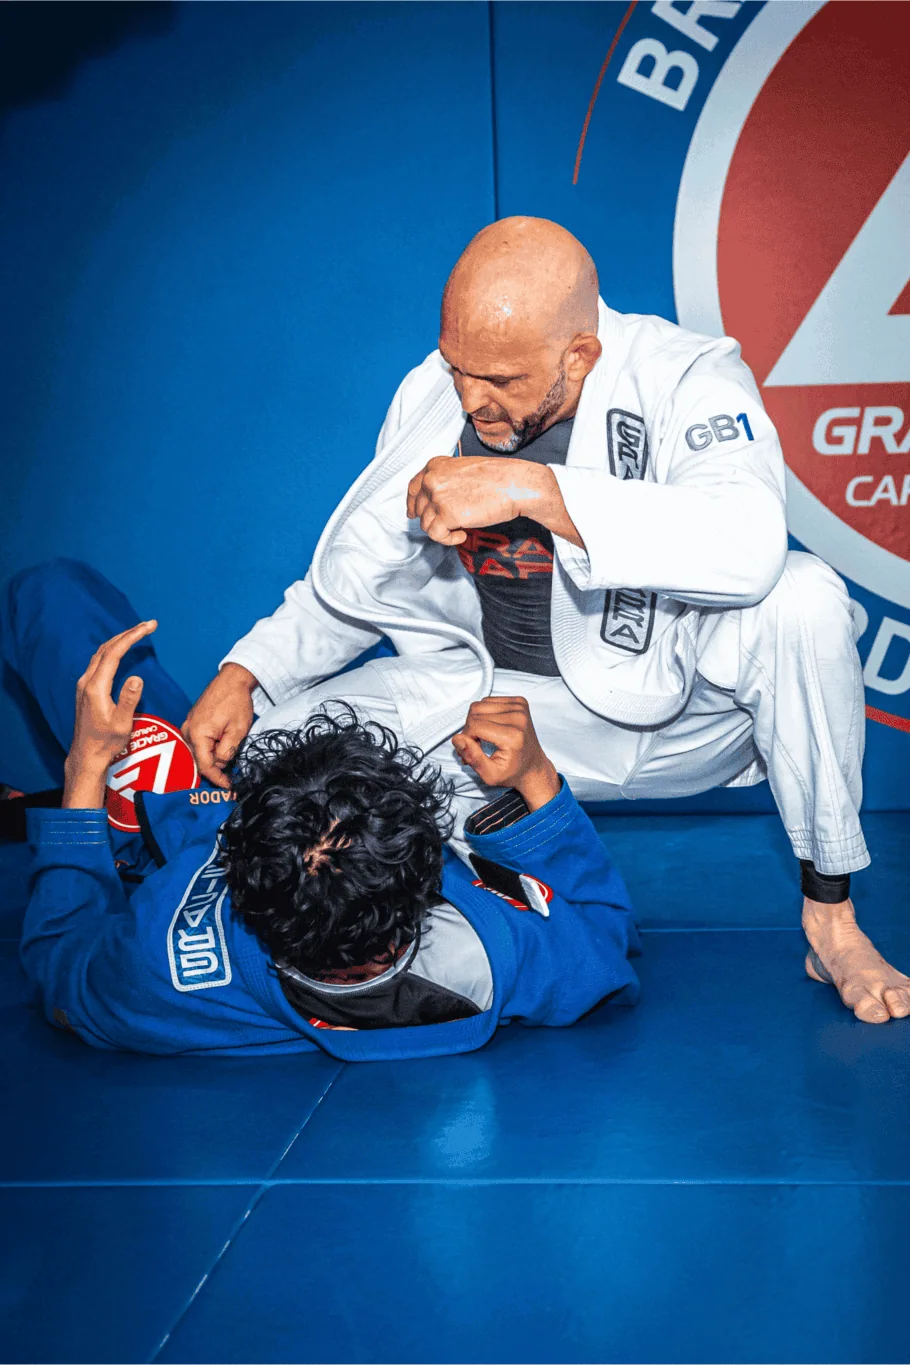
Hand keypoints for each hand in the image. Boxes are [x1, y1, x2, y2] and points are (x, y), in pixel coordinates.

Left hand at [63, 620, 157, 807]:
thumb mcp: (122, 724)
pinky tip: (121, 650)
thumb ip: (129, 700)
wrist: (86, 755)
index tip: (148, 627)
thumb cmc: (106, 742)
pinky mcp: (85, 689)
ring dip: (119, 640)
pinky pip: (99, 661)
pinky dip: (112, 650)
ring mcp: (84, 685)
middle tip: (148, 625)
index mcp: (96, 688)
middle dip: (128, 633)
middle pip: (106, 648)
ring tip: (138, 632)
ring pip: (101, 653)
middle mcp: (87, 682)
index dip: (132, 637)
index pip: (114, 653)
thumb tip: (137, 677)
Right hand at [182, 663, 256, 788]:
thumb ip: (227, 751)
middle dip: (215, 770)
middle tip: (230, 779)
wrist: (231, 679)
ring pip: (199, 752)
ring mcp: (188, 726)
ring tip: (228, 764)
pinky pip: (199, 743)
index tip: (228, 787)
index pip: (205, 766)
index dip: (217, 779)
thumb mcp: (238, 730)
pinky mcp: (192, 723)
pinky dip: (210, 749)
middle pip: (199, 760)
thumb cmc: (235, 701)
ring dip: (213, 759)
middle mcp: (187, 732)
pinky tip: (222, 750)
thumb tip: (220, 764)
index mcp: (197, 734)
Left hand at [407, 456, 539, 546]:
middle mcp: (432, 480)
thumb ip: (445, 480)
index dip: (412, 503)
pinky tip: (462, 535)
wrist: (514, 484)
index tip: (413, 513)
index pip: (413, 487)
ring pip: (426, 524)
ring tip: (460, 529)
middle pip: (419, 508)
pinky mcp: (448, 515)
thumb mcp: (463, 469)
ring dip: (442, 530)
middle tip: (446, 525)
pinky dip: (448, 539)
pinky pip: (436, 535)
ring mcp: (438, 497)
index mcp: (435, 466)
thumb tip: (436, 501)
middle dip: (431, 519)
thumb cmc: (497, 477)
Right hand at [452, 696, 559, 810]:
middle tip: (476, 746)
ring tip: (483, 737)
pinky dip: (485, 714)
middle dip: (470, 729)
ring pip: (480, 705)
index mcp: (513, 736)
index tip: (473, 751)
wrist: (533, 767)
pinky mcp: (520, 702)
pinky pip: (489, 701)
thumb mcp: (490, 775)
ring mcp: (520, 707)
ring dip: (476, 721)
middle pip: (475, 712)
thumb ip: (472, 757)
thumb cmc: (512, 772)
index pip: (474, 725)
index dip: (467, 738)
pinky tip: (491, 728)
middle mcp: (518, 717)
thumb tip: (457, 739)